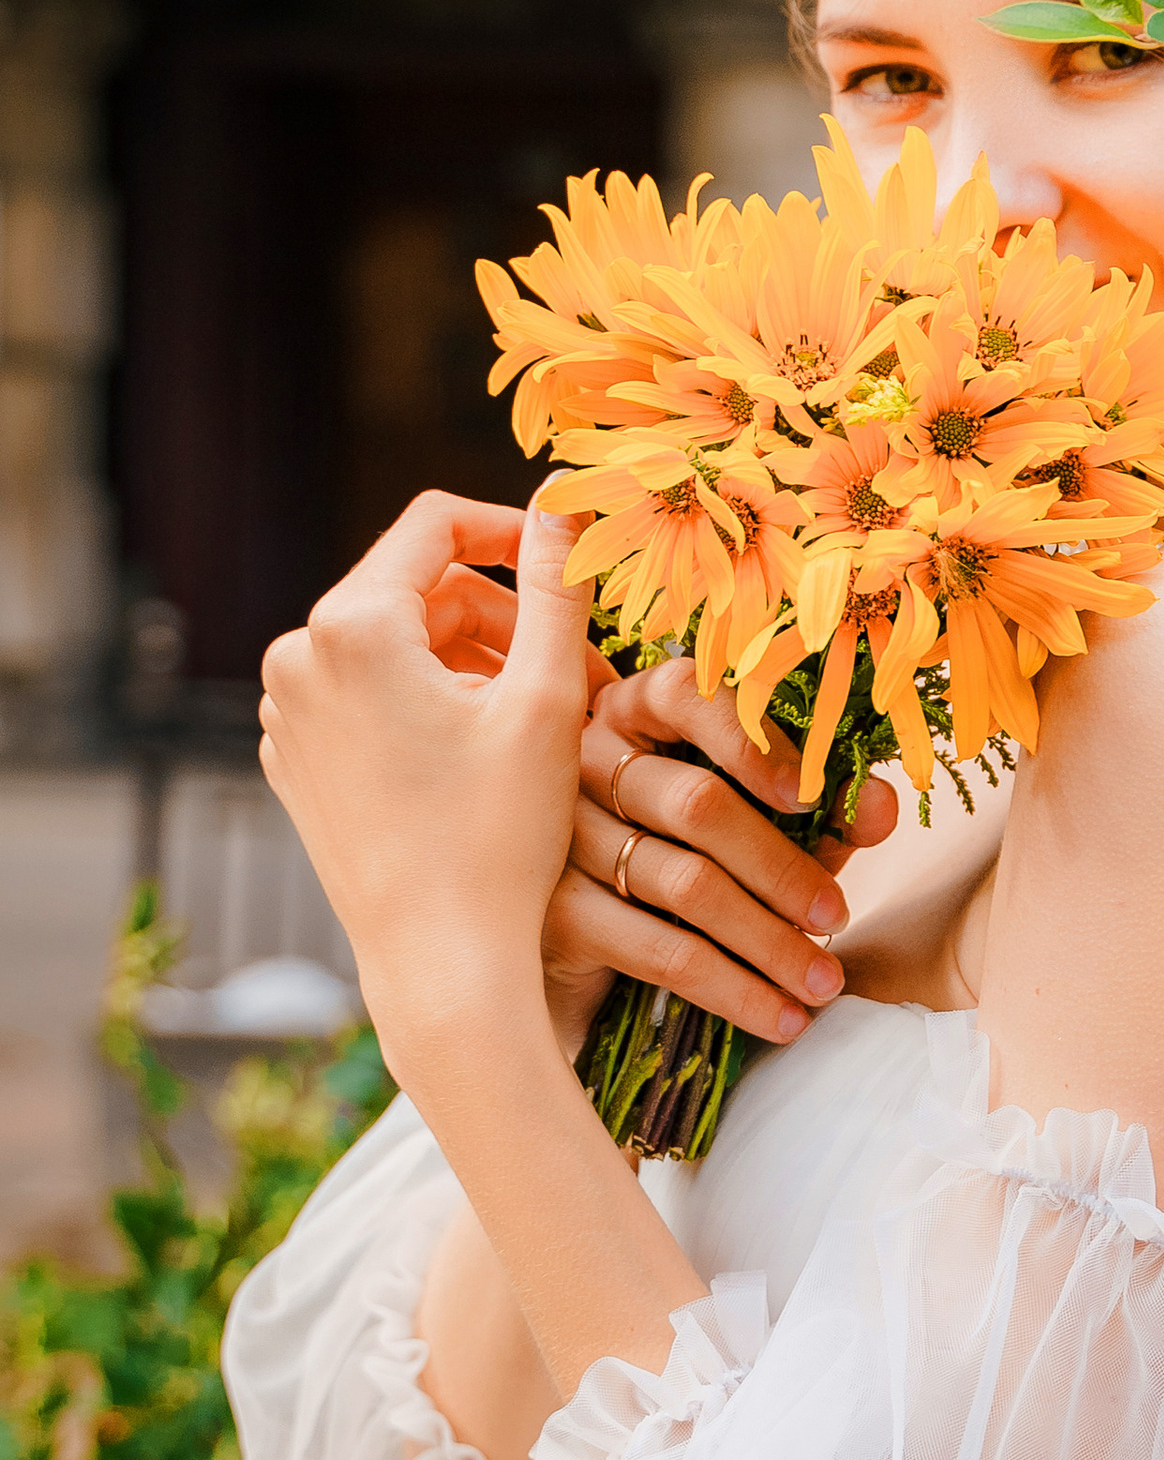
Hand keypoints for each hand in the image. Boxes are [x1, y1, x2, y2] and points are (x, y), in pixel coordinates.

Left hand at [260, 492, 596, 1062]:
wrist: (441, 963)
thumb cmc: (500, 836)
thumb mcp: (548, 697)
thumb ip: (557, 584)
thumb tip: (568, 497)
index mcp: (350, 625)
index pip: (438, 525)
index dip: (515, 532)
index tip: (574, 568)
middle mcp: (296, 658)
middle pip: (418, 590)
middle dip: (503, 619)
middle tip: (582, 675)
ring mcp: (286, 714)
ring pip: (396, 646)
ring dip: (471, 664)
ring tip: (541, 722)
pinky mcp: (294, 761)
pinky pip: (365, 698)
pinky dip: (426, 706)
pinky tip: (483, 759)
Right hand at [548, 660, 896, 1052]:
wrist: (598, 956)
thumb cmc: (688, 865)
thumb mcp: (765, 829)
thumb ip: (822, 811)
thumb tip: (879, 804)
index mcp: (635, 713)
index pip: (686, 695)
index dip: (752, 743)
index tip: (810, 797)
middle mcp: (583, 762)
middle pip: (697, 803)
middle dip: (782, 868)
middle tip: (838, 918)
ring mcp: (559, 840)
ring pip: (685, 884)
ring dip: (769, 940)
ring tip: (823, 982)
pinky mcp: (555, 916)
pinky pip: (661, 952)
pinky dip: (734, 989)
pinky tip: (782, 1017)